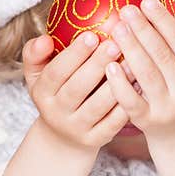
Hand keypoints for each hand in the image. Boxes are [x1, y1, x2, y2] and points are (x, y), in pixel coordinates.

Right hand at [23, 32, 129, 150]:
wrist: (62, 136)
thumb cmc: (55, 92)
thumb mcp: (38, 74)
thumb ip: (35, 53)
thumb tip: (45, 40)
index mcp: (42, 93)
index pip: (56, 72)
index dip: (73, 55)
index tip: (91, 35)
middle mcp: (56, 113)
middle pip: (77, 88)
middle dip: (97, 65)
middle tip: (115, 44)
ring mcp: (76, 128)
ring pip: (98, 106)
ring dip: (116, 84)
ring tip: (132, 62)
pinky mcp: (95, 140)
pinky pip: (113, 122)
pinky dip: (126, 104)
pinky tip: (139, 86)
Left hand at [103, 0, 174, 175]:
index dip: (164, 20)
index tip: (146, 1)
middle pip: (162, 54)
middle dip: (143, 29)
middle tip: (126, 9)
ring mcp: (166, 108)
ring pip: (145, 74)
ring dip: (130, 48)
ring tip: (116, 28)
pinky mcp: (147, 121)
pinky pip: (130, 100)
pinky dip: (120, 82)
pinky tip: (109, 65)